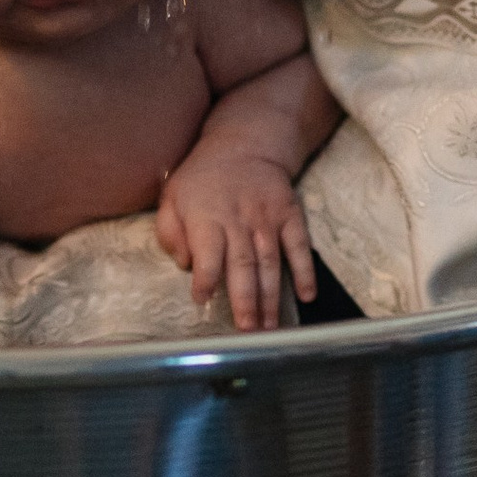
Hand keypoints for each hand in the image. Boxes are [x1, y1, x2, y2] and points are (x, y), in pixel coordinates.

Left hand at [155, 149, 317, 331]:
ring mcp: (268, 220)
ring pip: (270, 263)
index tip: (203, 301)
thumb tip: (185, 264)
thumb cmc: (201, 180)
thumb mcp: (172, 198)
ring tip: (270, 327)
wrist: (244, 146)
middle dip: (245, 300)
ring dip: (271, 297)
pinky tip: (306, 295)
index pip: (207, 255)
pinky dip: (305, 271)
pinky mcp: (290, 216)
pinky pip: (300, 247)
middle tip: (246, 330)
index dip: (205, 279)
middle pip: (243, 266)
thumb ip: (170, 233)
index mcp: (207, 219)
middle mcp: (239, 222)